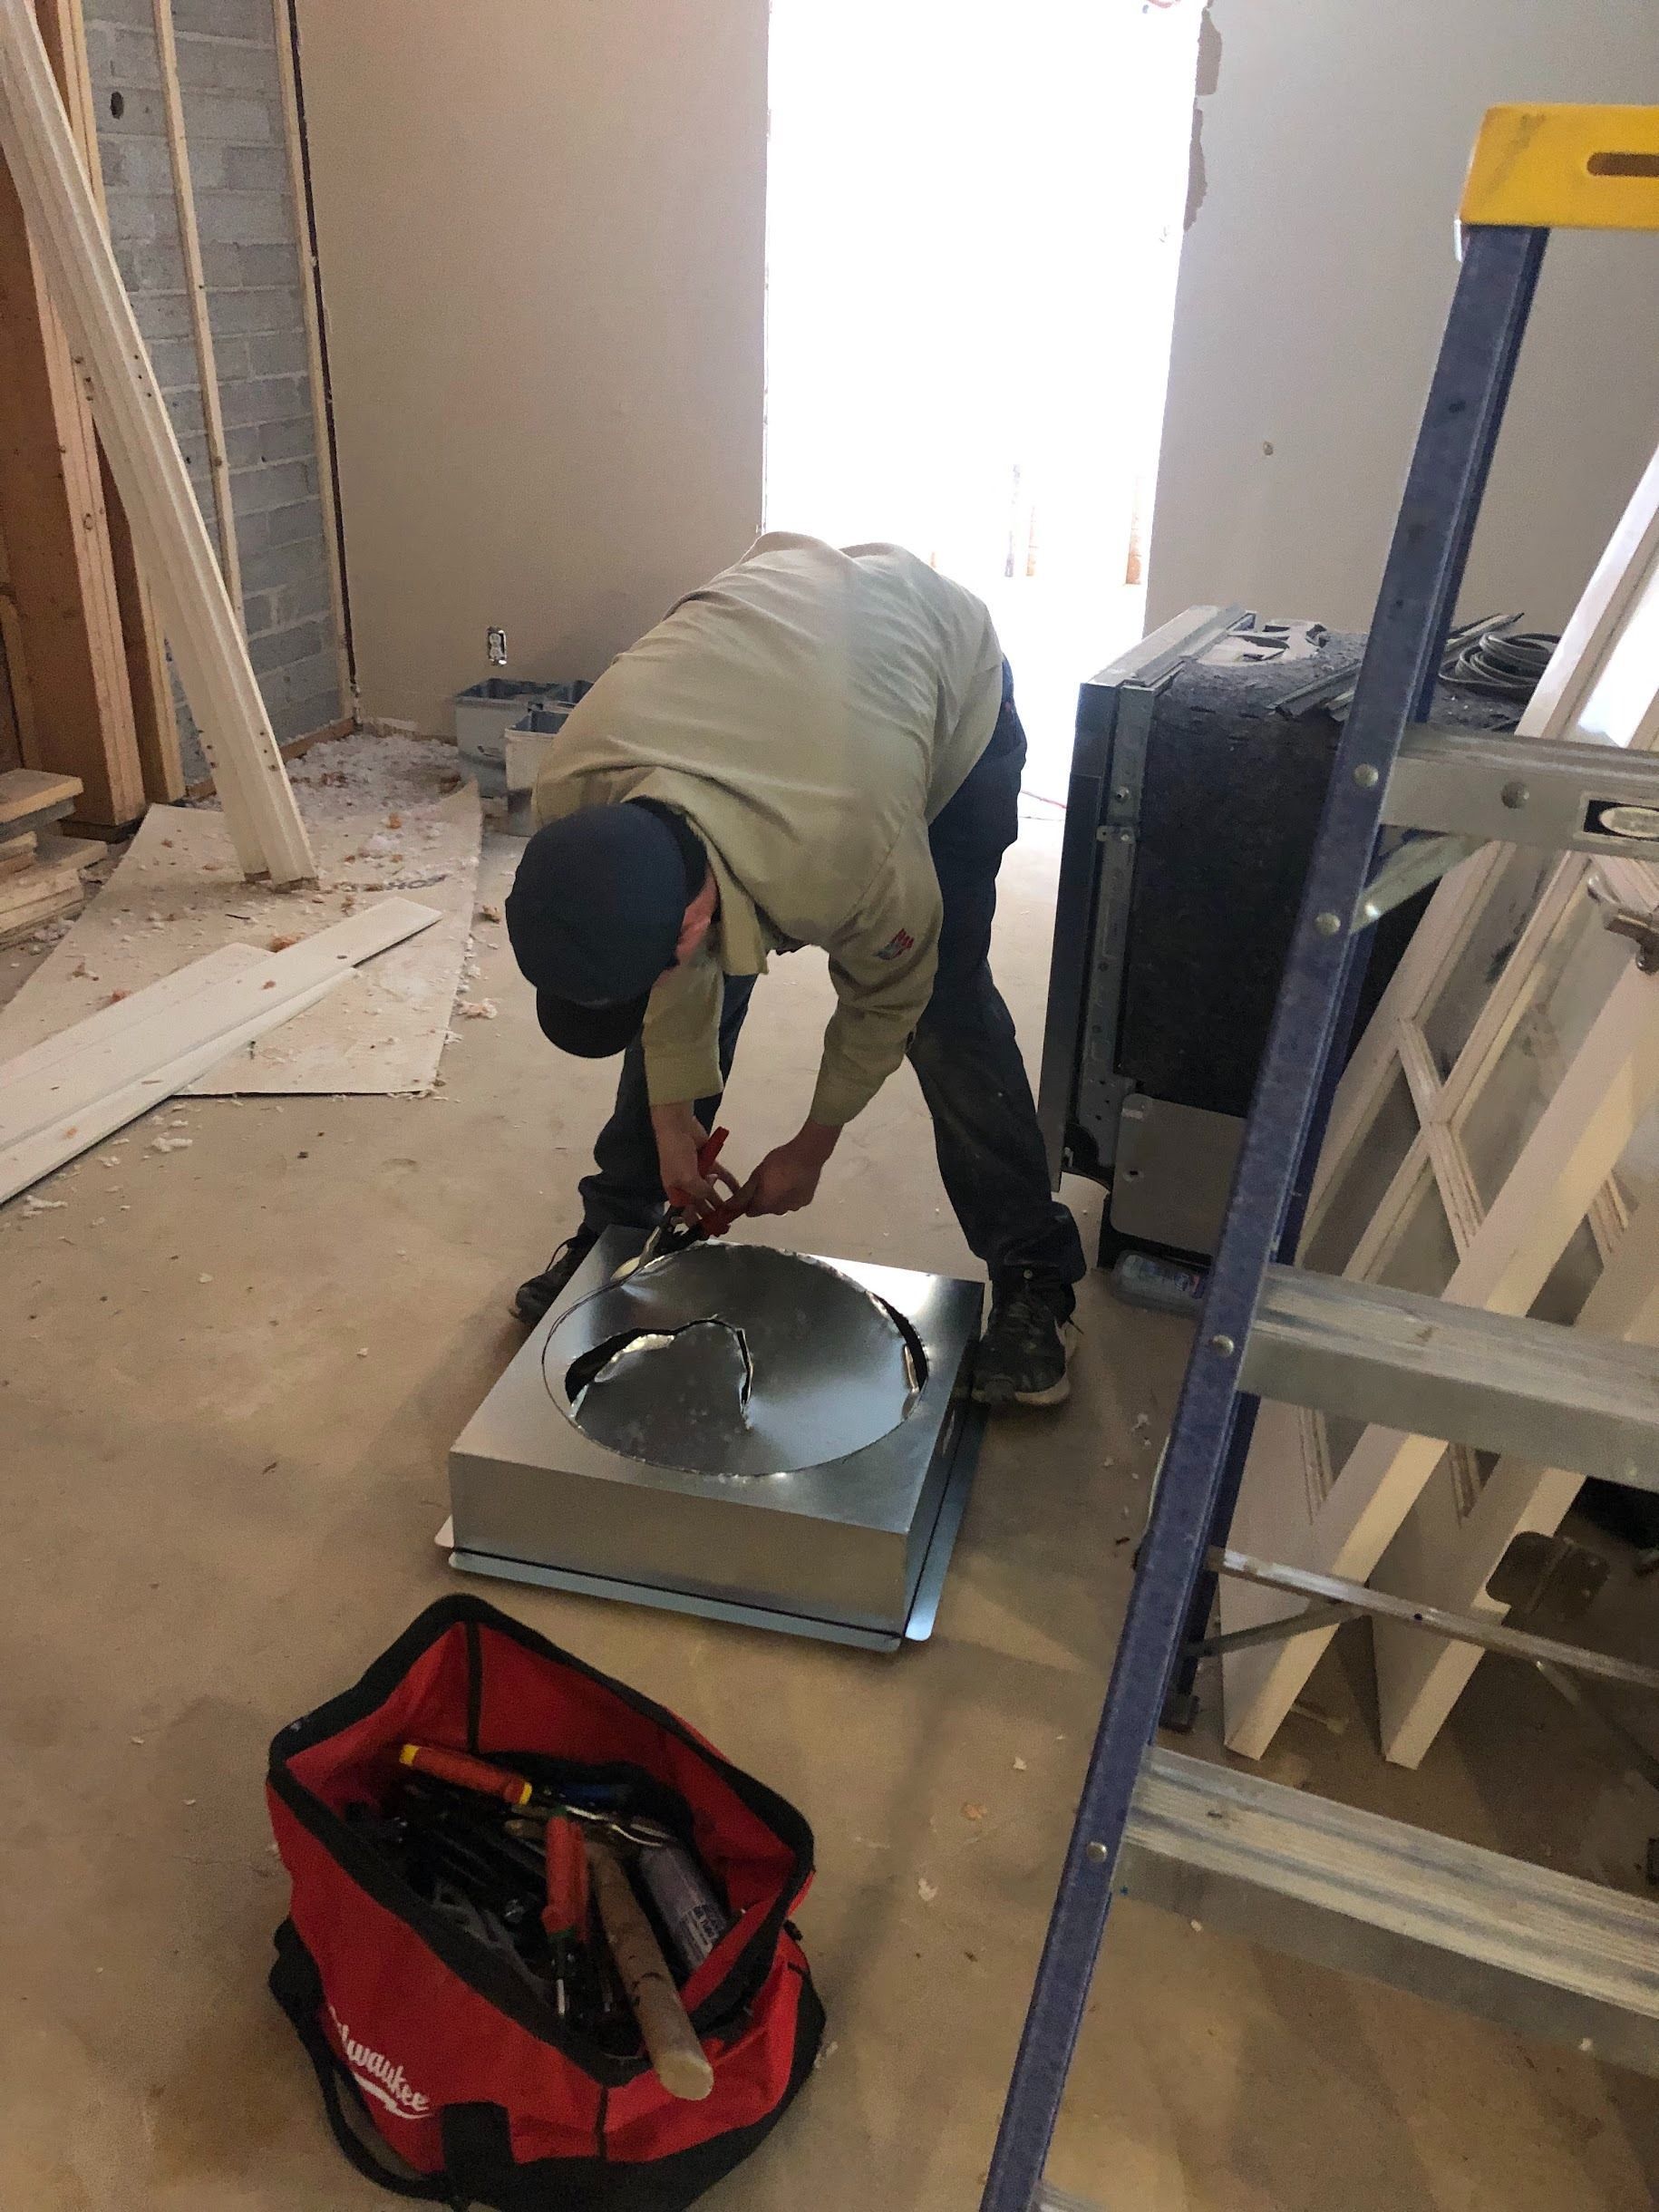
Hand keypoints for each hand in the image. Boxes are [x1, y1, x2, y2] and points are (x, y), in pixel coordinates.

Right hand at [649, 1102, 738, 1221]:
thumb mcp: (686, 1178)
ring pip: (711, 1191)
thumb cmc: (676, 1155)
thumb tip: (709, 1198)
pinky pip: (720, 1176)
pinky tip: (740, 1190)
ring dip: (721, 1202)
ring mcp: (697, 1174)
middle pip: (700, 1205)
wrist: (678, 1127)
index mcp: (676, 1192)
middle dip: (712, 1216)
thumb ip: (699, 1191)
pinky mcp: (709, 1162)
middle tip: (726, 1227)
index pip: (685, 1213)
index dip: (695, 1224)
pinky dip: (729, 1183)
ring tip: (735, 1213)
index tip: (708, 1233)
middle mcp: (686, 1186)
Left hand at [738, 1122, 840, 1216]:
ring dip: (779, 1197)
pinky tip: (794, 1181)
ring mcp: (795, 1207)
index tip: (750, 1190)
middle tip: (767, 1180)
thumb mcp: (757, 1174)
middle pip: (766, 1209)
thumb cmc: (779, 1161)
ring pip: (781, 1205)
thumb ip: (744, 1193)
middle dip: (764, 1199)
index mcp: (765, 1205)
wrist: (807, 1154)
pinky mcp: (806, 1201)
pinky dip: (791, 1194)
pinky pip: (793, 1201)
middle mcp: (780, 1211)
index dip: (748, 1203)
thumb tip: (730, 1207)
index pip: (751, 1212)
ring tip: (782, 1179)